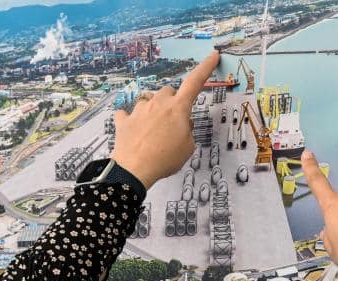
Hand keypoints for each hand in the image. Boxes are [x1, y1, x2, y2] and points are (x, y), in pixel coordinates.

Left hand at [111, 51, 220, 188]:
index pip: (195, 82)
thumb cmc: (166, 159)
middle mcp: (158, 103)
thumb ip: (187, 132)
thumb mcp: (187, 148)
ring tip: (153, 130)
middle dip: (172, 101)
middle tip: (173, 121)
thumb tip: (181, 125)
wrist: (135, 169)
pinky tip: (133, 130)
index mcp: (178, 108)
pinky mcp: (124, 120)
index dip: (205, 68)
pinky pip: (127, 114)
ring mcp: (139, 110)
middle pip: (168, 91)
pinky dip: (131, 120)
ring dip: (152, 110)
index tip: (213, 55)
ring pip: (148, 101)